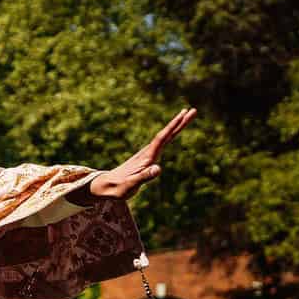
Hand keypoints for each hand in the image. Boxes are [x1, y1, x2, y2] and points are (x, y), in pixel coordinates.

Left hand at [82, 109, 196, 202]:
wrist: (105, 186)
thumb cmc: (117, 188)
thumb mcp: (131, 185)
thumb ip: (144, 177)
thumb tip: (158, 168)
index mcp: (146, 157)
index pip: (162, 138)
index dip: (173, 126)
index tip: (184, 115)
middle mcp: (147, 152)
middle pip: (166, 134)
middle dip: (179, 122)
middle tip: (193, 111)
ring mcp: (146, 154)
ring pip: (164, 137)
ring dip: (176, 127)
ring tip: (186, 117)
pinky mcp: (145, 159)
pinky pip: (161, 144)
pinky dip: (169, 136)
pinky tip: (171, 134)